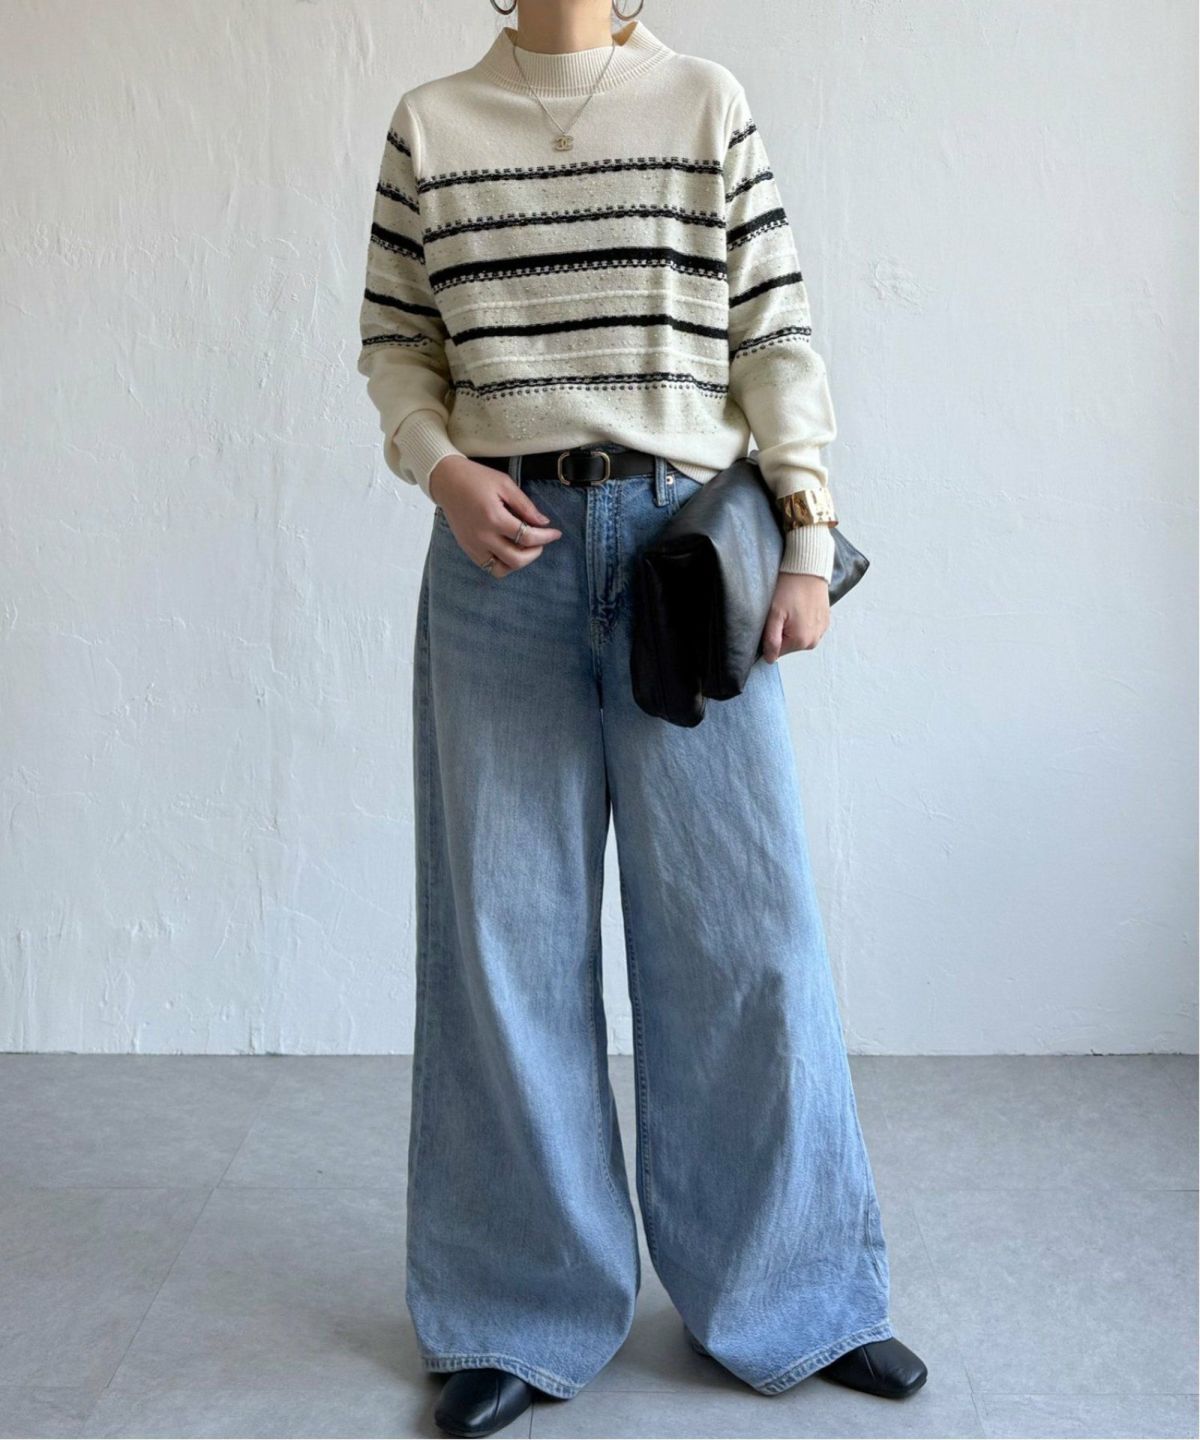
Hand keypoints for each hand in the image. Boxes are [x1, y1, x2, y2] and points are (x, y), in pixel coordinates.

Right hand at [429, 455, 562, 577]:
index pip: (527, 537)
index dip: (546, 537)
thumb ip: (525, 506)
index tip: (555, 533)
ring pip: (501, 570)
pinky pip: (488, 566)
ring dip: (517, 562)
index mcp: (494, 517)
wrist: (446, 481)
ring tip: (523, 548)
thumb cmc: (477, 478)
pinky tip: (508, 548)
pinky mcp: (467, 548)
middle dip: (534, 553)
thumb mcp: (505, 484)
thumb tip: (544, 523)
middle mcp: (483, 536)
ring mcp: (473, 545)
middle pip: (516, 560)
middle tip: (540, 542)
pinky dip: (502, 562)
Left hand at [760, 572, 829, 661]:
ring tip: (791, 607)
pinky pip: (808, 627)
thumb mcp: (774, 614)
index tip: (772, 620)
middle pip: (788, 644)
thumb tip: (770, 659)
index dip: (769, 636)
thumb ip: (771, 640)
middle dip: (781, 631)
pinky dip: (802, 620)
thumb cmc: (789, 588)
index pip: (776, 651)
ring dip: (792, 626)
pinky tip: (800, 606)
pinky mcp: (825, 621)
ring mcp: (821, 631)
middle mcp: (814, 640)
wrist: (809, 569)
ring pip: (798, 636)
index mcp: (801, 641)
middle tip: (781, 612)